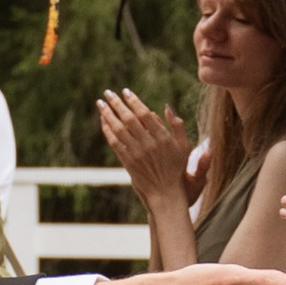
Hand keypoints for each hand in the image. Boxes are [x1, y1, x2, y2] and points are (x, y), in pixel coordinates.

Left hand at [95, 90, 192, 207]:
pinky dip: (107, 131)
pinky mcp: (128, 162)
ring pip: (119, 130)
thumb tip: (166, 106)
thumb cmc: (177, 168)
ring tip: (101, 103)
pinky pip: (115, 143)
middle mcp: (148, 144)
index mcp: (163, 137)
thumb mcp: (184, 146)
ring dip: (108, 115)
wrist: (166, 193)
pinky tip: (103, 121)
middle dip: (117, 104)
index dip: (134, 101)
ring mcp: (137, 153)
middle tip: (107, 93)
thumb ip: (177, 125)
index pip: (145, 114)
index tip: (125, 91)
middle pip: (129, 119)